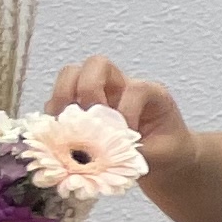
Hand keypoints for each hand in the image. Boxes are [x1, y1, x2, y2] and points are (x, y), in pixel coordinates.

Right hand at [49, 55, 194, 174]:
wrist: (165, 157)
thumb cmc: (166, 151)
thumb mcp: (160, 154)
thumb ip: (134, 153)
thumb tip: (103, 155)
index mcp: (150, 93)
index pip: (135, 88)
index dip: (127, 111)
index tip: (127, 135)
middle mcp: (121, 87)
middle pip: (96, 64)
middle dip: (87, 88)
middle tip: (87, 117)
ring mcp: (98, 95)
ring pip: (70, 76)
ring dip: (63, 99)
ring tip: (67, 126)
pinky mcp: (80, 110)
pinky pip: (57, 102)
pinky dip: (54, 117)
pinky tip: (60, 137)